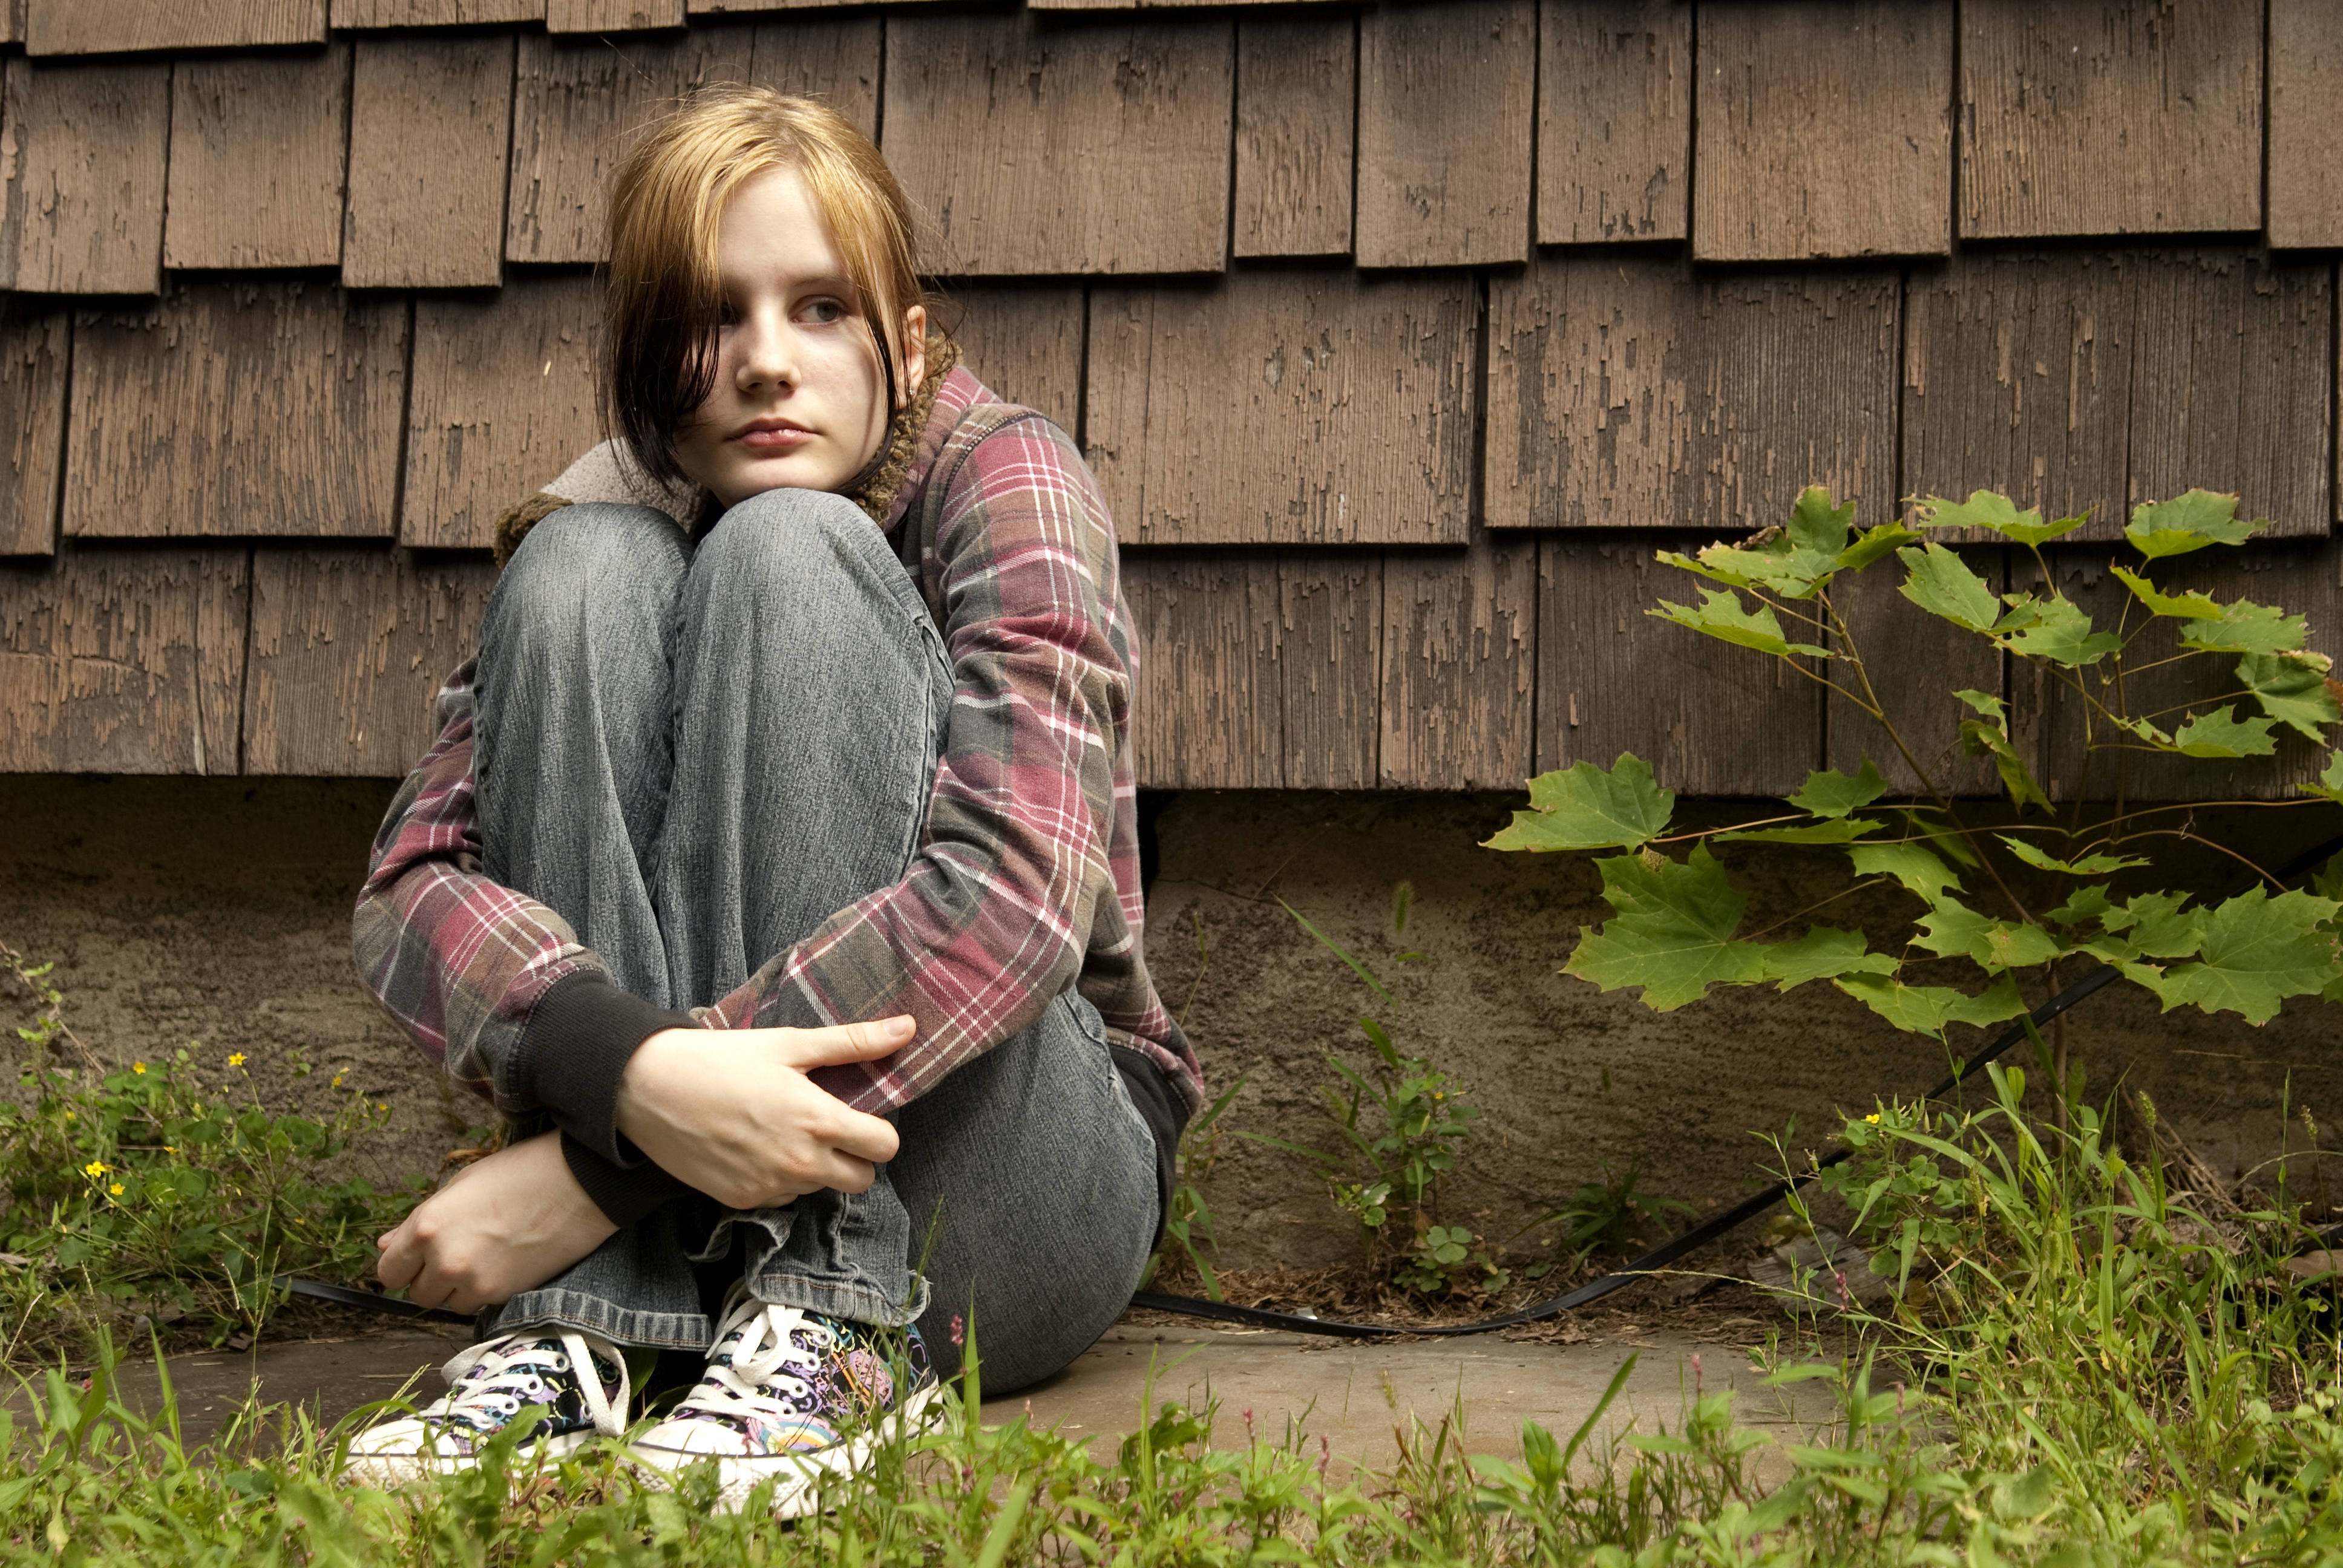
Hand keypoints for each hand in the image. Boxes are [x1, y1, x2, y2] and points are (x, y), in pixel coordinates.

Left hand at [375, 1131, 617, 1313]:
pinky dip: (484, 1293)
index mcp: (427, 1226)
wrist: (581, 1183)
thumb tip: (385, 1246)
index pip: (388, 1271)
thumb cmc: (521, 1172)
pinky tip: (504, 1264)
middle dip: (431, 1278)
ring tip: (485, 1258)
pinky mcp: (503, 1295)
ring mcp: (474, 1282)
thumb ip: (420, 1222)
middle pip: (417, 1293)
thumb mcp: (462, 1185)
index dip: (402, 1264)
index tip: (416, 1258)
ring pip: (448, 1304)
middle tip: (458, 1253)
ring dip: (458, 1289)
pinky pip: (478, 1306)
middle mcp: (444, 1260)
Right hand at [614, 1017, 909, 1210]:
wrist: (648, 1088)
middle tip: (827, 1125)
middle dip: (854, 1156)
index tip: (859, 1114)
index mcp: (820, 1122)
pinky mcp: (741, 1200)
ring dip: (815, 1167)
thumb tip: (907, 1029)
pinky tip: (756, 1147)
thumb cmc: (721, 1059)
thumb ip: (853, 1043)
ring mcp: (770, 1188)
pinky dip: (779, 1179)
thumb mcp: (790, 1044)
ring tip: (783, 1129)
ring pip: (819, 1189)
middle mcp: (801, 1164)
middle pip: (860, 1179)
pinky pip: (782, 1198)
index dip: (878, 1131)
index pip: (885, 1148)